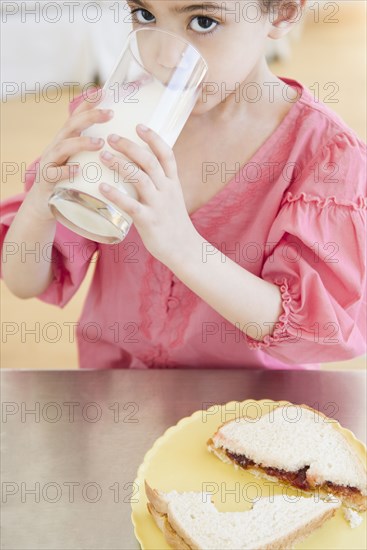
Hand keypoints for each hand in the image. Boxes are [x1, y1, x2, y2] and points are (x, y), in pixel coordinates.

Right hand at [29, 89, 112, 220]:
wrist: (44, 203)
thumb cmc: (69, 180)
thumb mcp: (82, 161)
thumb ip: (98, 151)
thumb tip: (127, 144)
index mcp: (69, 140)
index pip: (78, 116)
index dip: (90, 103)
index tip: (105, 91)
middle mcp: (58, 146)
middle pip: (72, 125)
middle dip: (90, 117)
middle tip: (109, 113)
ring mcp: (51, 162)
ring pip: (63, 147)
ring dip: (81, 142)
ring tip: (99, 143)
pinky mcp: (47, 181)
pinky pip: (54, 173)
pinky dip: (65, 170)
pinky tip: (77, 169)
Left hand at [98, 125, 197, 264]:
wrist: (184, 249)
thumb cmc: (172, 223)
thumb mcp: (170, 199)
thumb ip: (157, 185)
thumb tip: (135, 171)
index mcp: (173, 183)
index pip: (166, 154)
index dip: (154, 138)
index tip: (139, 126)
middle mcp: (167, 190)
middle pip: (149, 161)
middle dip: (130, 146)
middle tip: (111, 137)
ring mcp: (158, 205)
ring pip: (140, 178)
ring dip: (120, 164)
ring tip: (103, 155)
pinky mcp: (149, 221)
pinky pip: (131, 205)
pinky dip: (115, 195)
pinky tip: (102, 188)